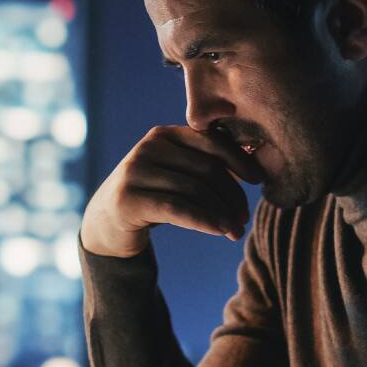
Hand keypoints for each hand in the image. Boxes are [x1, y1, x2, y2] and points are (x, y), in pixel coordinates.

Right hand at [79, 125, 264, 257]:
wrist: (107, 223)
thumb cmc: (153, 197)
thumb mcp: (177, 174)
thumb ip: (204, 164)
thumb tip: (256, 165)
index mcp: (164, 135)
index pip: (211, 141)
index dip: (239, 160)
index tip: (259, 180)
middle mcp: (148, 148)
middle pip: (206, 169)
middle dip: (232, 195)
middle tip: (244, 218)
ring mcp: (135, 173)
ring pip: (194, 191)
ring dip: (222, 213)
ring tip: (236, 231)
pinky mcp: (128, 200)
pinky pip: (177, 209)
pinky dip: (204, 220)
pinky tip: (220, 231)